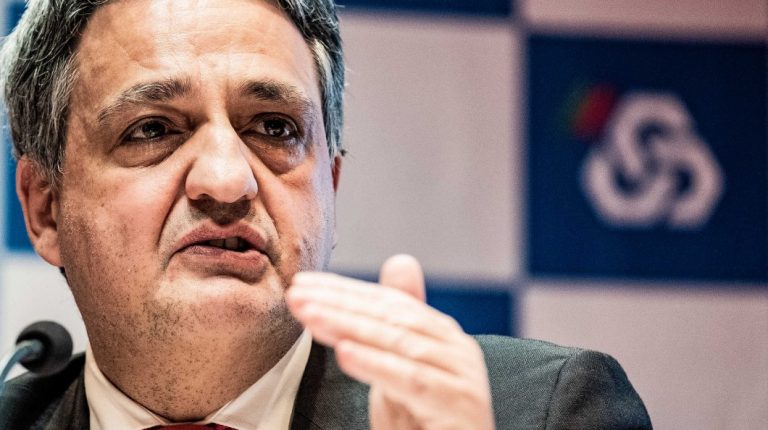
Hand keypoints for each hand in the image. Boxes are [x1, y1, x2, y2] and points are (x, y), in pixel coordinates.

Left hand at [286, 255, 494, 429]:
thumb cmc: (425, 419)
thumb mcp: (403, 368)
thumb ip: (396, 324)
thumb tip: (400, 261)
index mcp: (441, 334)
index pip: (387, 302)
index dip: (344, 290)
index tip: (303, 284)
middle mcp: (455, 348)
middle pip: (391, 316)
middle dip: (339, 304)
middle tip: (297, 295)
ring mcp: (460, 374)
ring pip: (397, 342)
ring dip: (349, 326)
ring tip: (311, 317)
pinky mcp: (458, 402)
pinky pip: (410, 379)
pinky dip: (375, 364)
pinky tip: (345, 354)